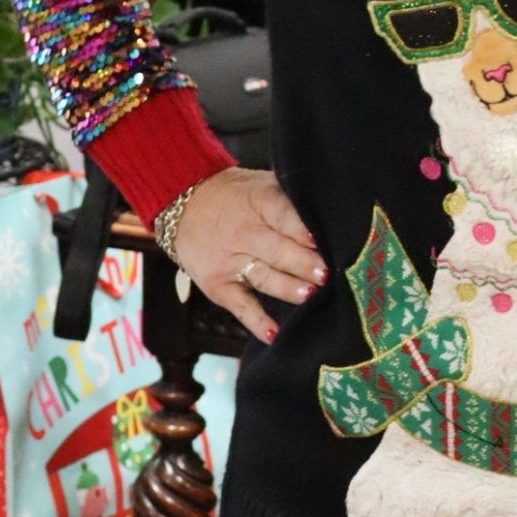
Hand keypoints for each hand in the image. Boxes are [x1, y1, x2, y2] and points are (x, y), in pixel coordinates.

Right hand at [169, 168, 326, 343]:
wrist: (184, 205)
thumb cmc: (236, 196)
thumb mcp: (262, 183)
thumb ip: (292, 198)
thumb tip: (332, 215)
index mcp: (258, 203)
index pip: (282, 215)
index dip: (300, 229)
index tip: (319, 240)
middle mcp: (243, 233)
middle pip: (276, 250)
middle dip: (301, 262)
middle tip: (324, 273)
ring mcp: (229, 262)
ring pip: (263, 277)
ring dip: (287, 288)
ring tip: (309, 294)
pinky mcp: (219, 286)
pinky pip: (240, 306)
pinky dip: (257, 321)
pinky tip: (274, 333)